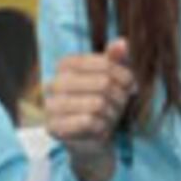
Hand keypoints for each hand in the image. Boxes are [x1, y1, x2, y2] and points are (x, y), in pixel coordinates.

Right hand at [41, 38, 134, 180]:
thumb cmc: (103, 102)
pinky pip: (89, 122)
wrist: (91, 138)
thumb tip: (122, 42)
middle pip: (103, 83)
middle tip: (120, 104)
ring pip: (98, 104)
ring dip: (112, 113)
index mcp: (65, 65)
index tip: (129, 85)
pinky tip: (99, 128)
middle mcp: (54, 83)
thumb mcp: (113, 78)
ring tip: (109, 116)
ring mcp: (51, 106)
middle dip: (119, 96)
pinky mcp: (53, 127)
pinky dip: (102, 127)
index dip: (124, 75)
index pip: (104, 63)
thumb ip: (116, 59)